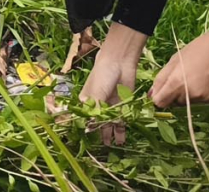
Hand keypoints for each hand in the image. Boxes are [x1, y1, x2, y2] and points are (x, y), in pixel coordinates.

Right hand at [79, 23, 146, 145]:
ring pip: (110, 123)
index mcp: (86, 100)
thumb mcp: (96, 92)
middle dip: (100, 133)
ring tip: (112, 145)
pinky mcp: (123, 105)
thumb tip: (91, 124)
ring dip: (111, 133)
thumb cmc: (102, 74)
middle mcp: (98, 104)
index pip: (85, 117)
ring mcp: (111, 105)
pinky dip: (121, 129)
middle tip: (103, 146)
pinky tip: (121, 139)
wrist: (120, 61)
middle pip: (98, 122)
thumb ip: (95, 109)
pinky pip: (121, 120)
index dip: (87, 127)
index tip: (87, 138)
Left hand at [150, 9, 208, 108]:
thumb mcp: (175, 59)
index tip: (163, 90)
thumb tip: (151, 96)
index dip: (160, 97)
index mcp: (177, 82)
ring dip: (188, 94)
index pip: (160, 102)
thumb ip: (161, 78)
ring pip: (188, 103)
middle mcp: (190, 94)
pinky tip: (208, 80)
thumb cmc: (199, 49)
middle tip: (184, 76)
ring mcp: (204, 99)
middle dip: (175, 93)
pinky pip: (202, 101)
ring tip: (197, 76)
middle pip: (174, 103)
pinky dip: (202, 94)